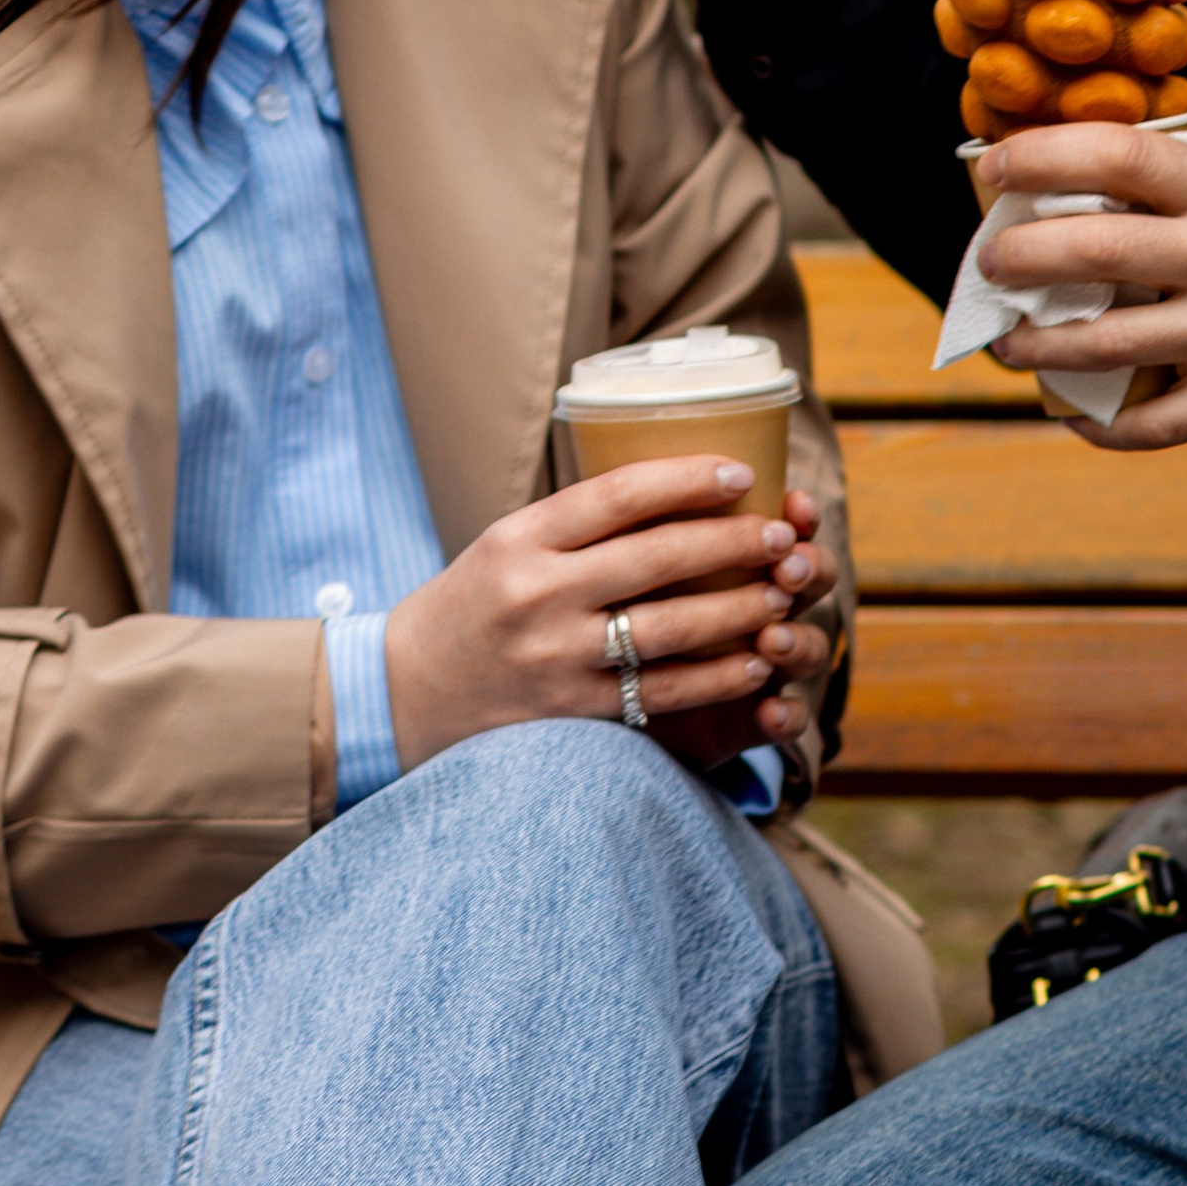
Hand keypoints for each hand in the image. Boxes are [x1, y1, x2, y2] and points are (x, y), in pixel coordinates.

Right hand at [383, 459, 835, 771]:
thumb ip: (578, 525)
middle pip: (656, 558)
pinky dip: (715, 678)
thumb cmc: (473, 607)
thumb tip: (680, 489)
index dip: (687, 478)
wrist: (403, 695)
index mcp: (521, 538)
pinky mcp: (570, 713)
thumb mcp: (506, 545)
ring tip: (783, 594)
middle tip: (783, 535)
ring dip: (737, 609)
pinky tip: (754, 662)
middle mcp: (537, 594)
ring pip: (668, 627)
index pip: (616, 495)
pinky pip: (659, 692)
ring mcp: (554, 658)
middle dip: (732, 542)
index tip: (743, 472)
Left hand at [979, 127, 1186, 446]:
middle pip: (1087, 250)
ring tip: (1011, 343)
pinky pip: (1150, 423)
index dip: (1037, 157)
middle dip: (1015, 259)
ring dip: (1036, 347)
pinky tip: (1074, 412)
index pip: (1112, 155)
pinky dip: (1097, 423)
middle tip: (989, 263)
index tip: (991, 168)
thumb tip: (1094, 186)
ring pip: (1100, 345)